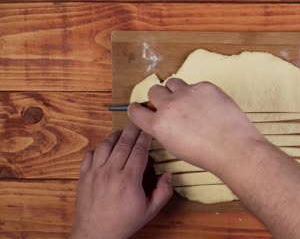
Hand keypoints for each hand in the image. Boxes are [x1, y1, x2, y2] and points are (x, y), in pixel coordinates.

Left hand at [70, 123, 172, 238]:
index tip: (150, 127)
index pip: (139, 150)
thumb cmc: (123, 222)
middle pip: (123, 143)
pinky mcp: (84, 176)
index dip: (145, 136)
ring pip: (105, 145)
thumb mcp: (150, 211)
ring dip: (115, 135)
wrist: (95, 234)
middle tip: (139, 120)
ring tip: (123, 132)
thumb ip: (163, 192)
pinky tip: (105, 148)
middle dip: (133, 129)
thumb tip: (168, 174)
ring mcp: (95, 173)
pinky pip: (89, 155)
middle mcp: (111, 172)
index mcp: (129, 179)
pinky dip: (98, 148)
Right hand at [128, 78, 265, 173]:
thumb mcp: (175, 147)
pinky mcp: (205, 86)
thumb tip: (162, 119)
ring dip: (176, 90)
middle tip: (171, 104)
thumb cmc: (207, 153)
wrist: (233, 147)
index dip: (137, 109)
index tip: (139, 108)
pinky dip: (198, 92)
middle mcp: (169, 106)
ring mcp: (187, 93)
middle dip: (159, 97)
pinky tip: (208, 105)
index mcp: (159, 125)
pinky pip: (195, 84)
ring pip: (172, 83)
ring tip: (189, 102)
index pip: (136, 111)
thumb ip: (164, 130)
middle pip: (154, 90)